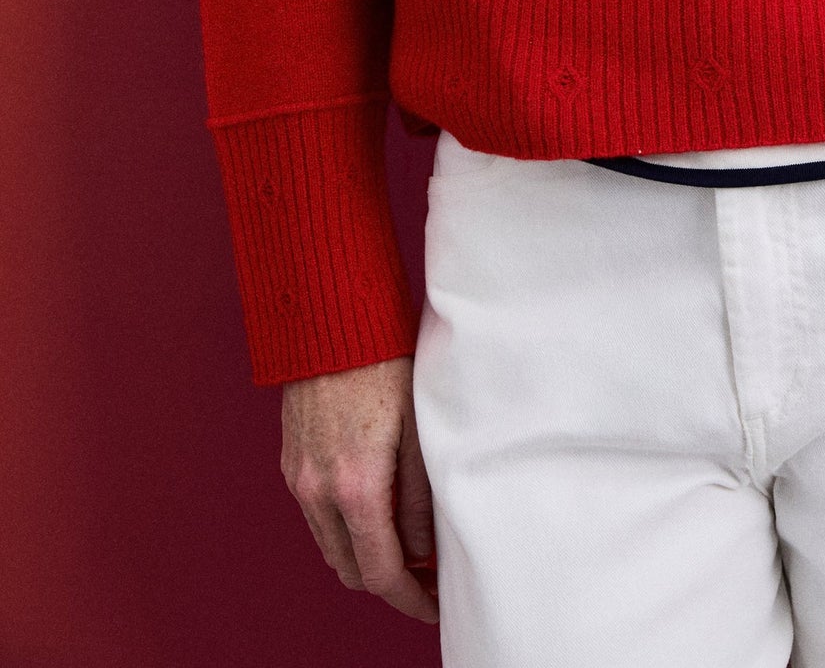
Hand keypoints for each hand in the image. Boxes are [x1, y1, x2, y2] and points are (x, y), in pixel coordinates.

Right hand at [280, 354, 438, 623]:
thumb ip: (421, 497)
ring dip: (364, 557)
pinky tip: (374, 511)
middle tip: (426, 574)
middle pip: (351, 570)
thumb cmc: (385, 364)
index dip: (409, 599)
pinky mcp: (290, 462)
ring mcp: (298, 478)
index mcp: (355, 487)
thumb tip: (423, 549)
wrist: (329, 321)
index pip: (380, 572)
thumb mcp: (419, 429)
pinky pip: (315, 518)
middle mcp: (317, 491)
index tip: (433, 604)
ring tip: (405, 543)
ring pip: (331, 547)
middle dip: (388, 582)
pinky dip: (343, 530)